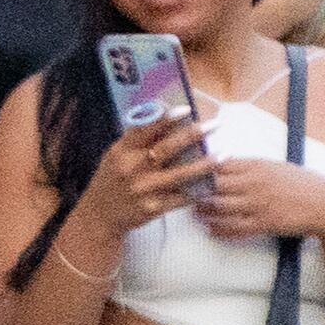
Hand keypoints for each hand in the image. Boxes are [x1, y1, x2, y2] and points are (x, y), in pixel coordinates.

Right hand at [81, 106, 216, 241]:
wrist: (99, 216)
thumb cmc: (112, 180)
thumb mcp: (115, 156)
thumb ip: (136, 139)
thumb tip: (162, 114)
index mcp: (122, 151)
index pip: (144, 130)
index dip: (165, 119)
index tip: (186, 109)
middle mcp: (132, 168)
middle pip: (167, 148)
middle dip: (193, 134)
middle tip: (215, 125)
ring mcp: (144, 189)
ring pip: (180, 174)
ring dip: (205, 164)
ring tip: (225, 153)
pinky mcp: (153, 207)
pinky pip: (182, 197)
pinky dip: (199, 190)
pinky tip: (214, 182)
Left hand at [193, 155, 324, 246]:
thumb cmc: (303, 184)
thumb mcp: (277, 166)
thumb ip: (250, 166)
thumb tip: (222, 163)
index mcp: (258, 165)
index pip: (219, 163)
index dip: (199, 168)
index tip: (187, 172)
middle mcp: (255, 183)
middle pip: (213, 184)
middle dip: (195, 189)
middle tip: (182, 194)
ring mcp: (259, 204)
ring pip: (219, 207)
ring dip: (203, 211)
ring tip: (195, 212)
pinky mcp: (264, 223)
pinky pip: (233, 228)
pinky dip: (218, 229)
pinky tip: (210, 229)